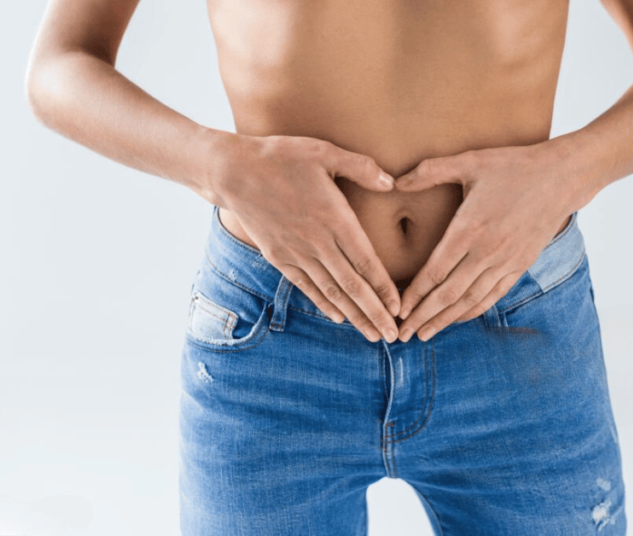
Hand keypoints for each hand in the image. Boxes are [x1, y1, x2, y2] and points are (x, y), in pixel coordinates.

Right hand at [199, 133, 401, 342]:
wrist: (233, 171)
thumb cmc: (281, 156)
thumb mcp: (324, 152)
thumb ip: (360, 167)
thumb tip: (391, 182)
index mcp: (334, 217)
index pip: (366, 261)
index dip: (384, 288)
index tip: (399, 308)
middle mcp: (317, 242)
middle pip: (352, 285)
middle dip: (374, 313)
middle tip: (394, 336)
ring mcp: (296, 252)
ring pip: (331, 291)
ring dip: (354, 315)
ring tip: (372, 334)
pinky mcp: (279, 256)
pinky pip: (306, 286)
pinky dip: (323, 303)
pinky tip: (338, 316)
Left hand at [392, 143, 595, 341]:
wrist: (561, 177)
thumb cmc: (513, 166)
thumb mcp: (468, 161)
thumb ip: (429, 172)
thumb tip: (394, 181)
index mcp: (469, 228)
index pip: (435, 272)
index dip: (414, 295)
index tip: (398, 310)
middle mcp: (486, 251)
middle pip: (448, 294)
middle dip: (423, 317)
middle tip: (402, 335)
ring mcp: (505, 262)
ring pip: (470, 300)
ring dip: (445, 320)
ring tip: (424, 334)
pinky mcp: (520, 265)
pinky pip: (493, 295)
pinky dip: (473, 311)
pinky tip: (457, 319)